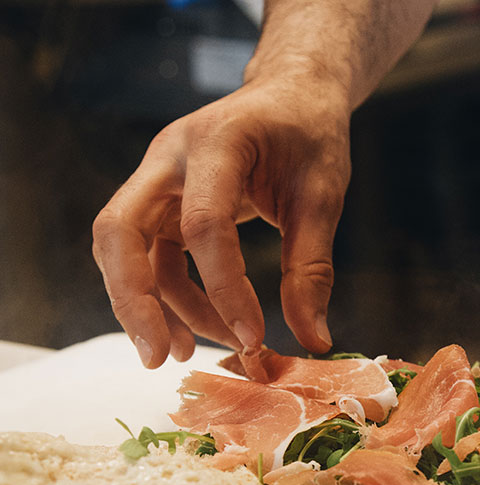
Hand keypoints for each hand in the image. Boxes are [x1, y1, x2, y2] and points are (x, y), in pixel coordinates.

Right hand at [92, 74, 350, 366]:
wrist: (291, 95)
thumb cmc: (309, 136)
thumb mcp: (323, 197)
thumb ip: (312, 269)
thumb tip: (313, 341)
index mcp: (218, 143)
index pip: (204, 223)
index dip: (224, 288)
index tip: (253, 338)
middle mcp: (170, 158)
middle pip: (120, 230)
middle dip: (134, 300)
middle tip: (160, 357)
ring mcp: (159, 178)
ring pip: (125, 248)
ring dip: (152, 306)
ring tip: (190, 353)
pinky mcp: (163, 202)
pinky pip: (149, 255)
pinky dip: (167, 296)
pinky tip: (192, 332)